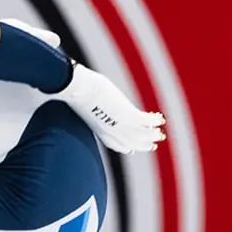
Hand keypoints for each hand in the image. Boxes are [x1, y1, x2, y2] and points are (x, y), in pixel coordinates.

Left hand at [11, 17, 167, 154]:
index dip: (129, 146)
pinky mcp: (127, 114)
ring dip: (154, 135)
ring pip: (143, 136)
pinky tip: (160, 117)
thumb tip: (71, 86)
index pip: (117, 144)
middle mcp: (110, 130)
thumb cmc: (70, 89)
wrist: (72, 86)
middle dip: (145, 144)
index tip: (136, 146)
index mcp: (98, 129)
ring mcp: (119, 124)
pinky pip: (147, 122)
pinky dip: (155, 121)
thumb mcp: (79, 99)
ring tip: (161, 133)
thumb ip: (82, 99)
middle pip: (133, 143)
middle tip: (156, 141)